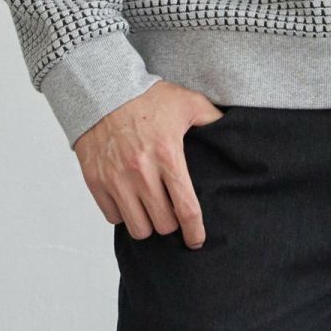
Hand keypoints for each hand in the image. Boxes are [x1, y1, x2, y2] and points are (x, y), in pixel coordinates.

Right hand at [72, 79, 225, 248]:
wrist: (104, 89)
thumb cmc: (148, 97)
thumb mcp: (186, 102)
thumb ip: (211, 118)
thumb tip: (233, 128)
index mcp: (168, 155)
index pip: (186, 208)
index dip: (195, 231)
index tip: (197, 240)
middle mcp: (141, 172)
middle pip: (163, 225)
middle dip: (171, 223)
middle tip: (172, 211)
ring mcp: (116, 179)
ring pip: (138, 228)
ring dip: (148, 223)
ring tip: (151, 209)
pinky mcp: (96, 182)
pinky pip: (113, 217)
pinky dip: (123, 213)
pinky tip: (130, 199)